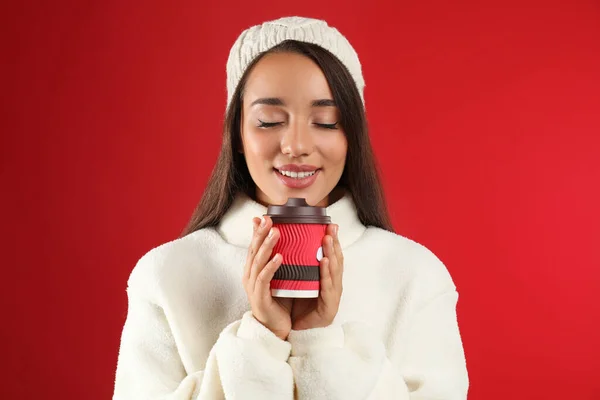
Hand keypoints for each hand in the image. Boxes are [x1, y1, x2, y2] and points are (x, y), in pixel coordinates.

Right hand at [242, 216, 292, 339]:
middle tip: (270, 220)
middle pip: (254, 251)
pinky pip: (264, 279)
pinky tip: (280, 257)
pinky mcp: (260, 297)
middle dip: (261, 234)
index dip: (259, 231)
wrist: (277, 328)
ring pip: (258, 262)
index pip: (254, 246)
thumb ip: (279, 259)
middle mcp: (250, 276)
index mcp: (253, 270)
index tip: (267, 217)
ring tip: (276, 233)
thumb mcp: (278, 276)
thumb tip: (286, 240)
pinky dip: (271, 267)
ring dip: (267, 246)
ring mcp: (253, 287)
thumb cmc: (279, 300)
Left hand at [291, 224, 342, 330]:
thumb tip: (283, 240)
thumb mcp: (295, 280)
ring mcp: (333, 297)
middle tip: (331, 227)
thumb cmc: (296, 304)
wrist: (293, 330)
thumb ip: (294, 263)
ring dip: (331, 254)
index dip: (332, 241)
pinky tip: (325, 262)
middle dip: (334, 243)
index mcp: (326, 280)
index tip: (330, 224)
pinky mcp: (329, 308)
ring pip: (335, 272)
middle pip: (336, 261)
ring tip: (327, 239)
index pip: (331, 257)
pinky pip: (327, 288)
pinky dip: (326, 274)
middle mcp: (333, 286)